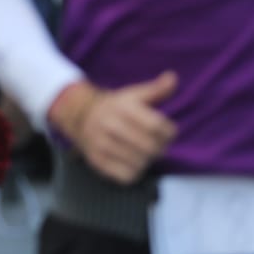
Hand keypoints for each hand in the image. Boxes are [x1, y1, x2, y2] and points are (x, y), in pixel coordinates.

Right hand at [50, 72, 178, 184]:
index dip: (169, 132)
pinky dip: (135, 171)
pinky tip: (133, 162)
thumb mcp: (134, 94)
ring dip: (148, 160)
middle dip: (160, 148)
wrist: (80, 115)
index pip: (155, 126)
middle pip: (149, 146)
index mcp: (122, 107)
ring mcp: (101, 144)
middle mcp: (109, 124)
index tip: (169, 133)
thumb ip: (156, 89)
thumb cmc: (116, 106)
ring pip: (139, 162)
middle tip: (159, 146)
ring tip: (146, 153)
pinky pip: (126, 175)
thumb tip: (173, 78)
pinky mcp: (97, 161)